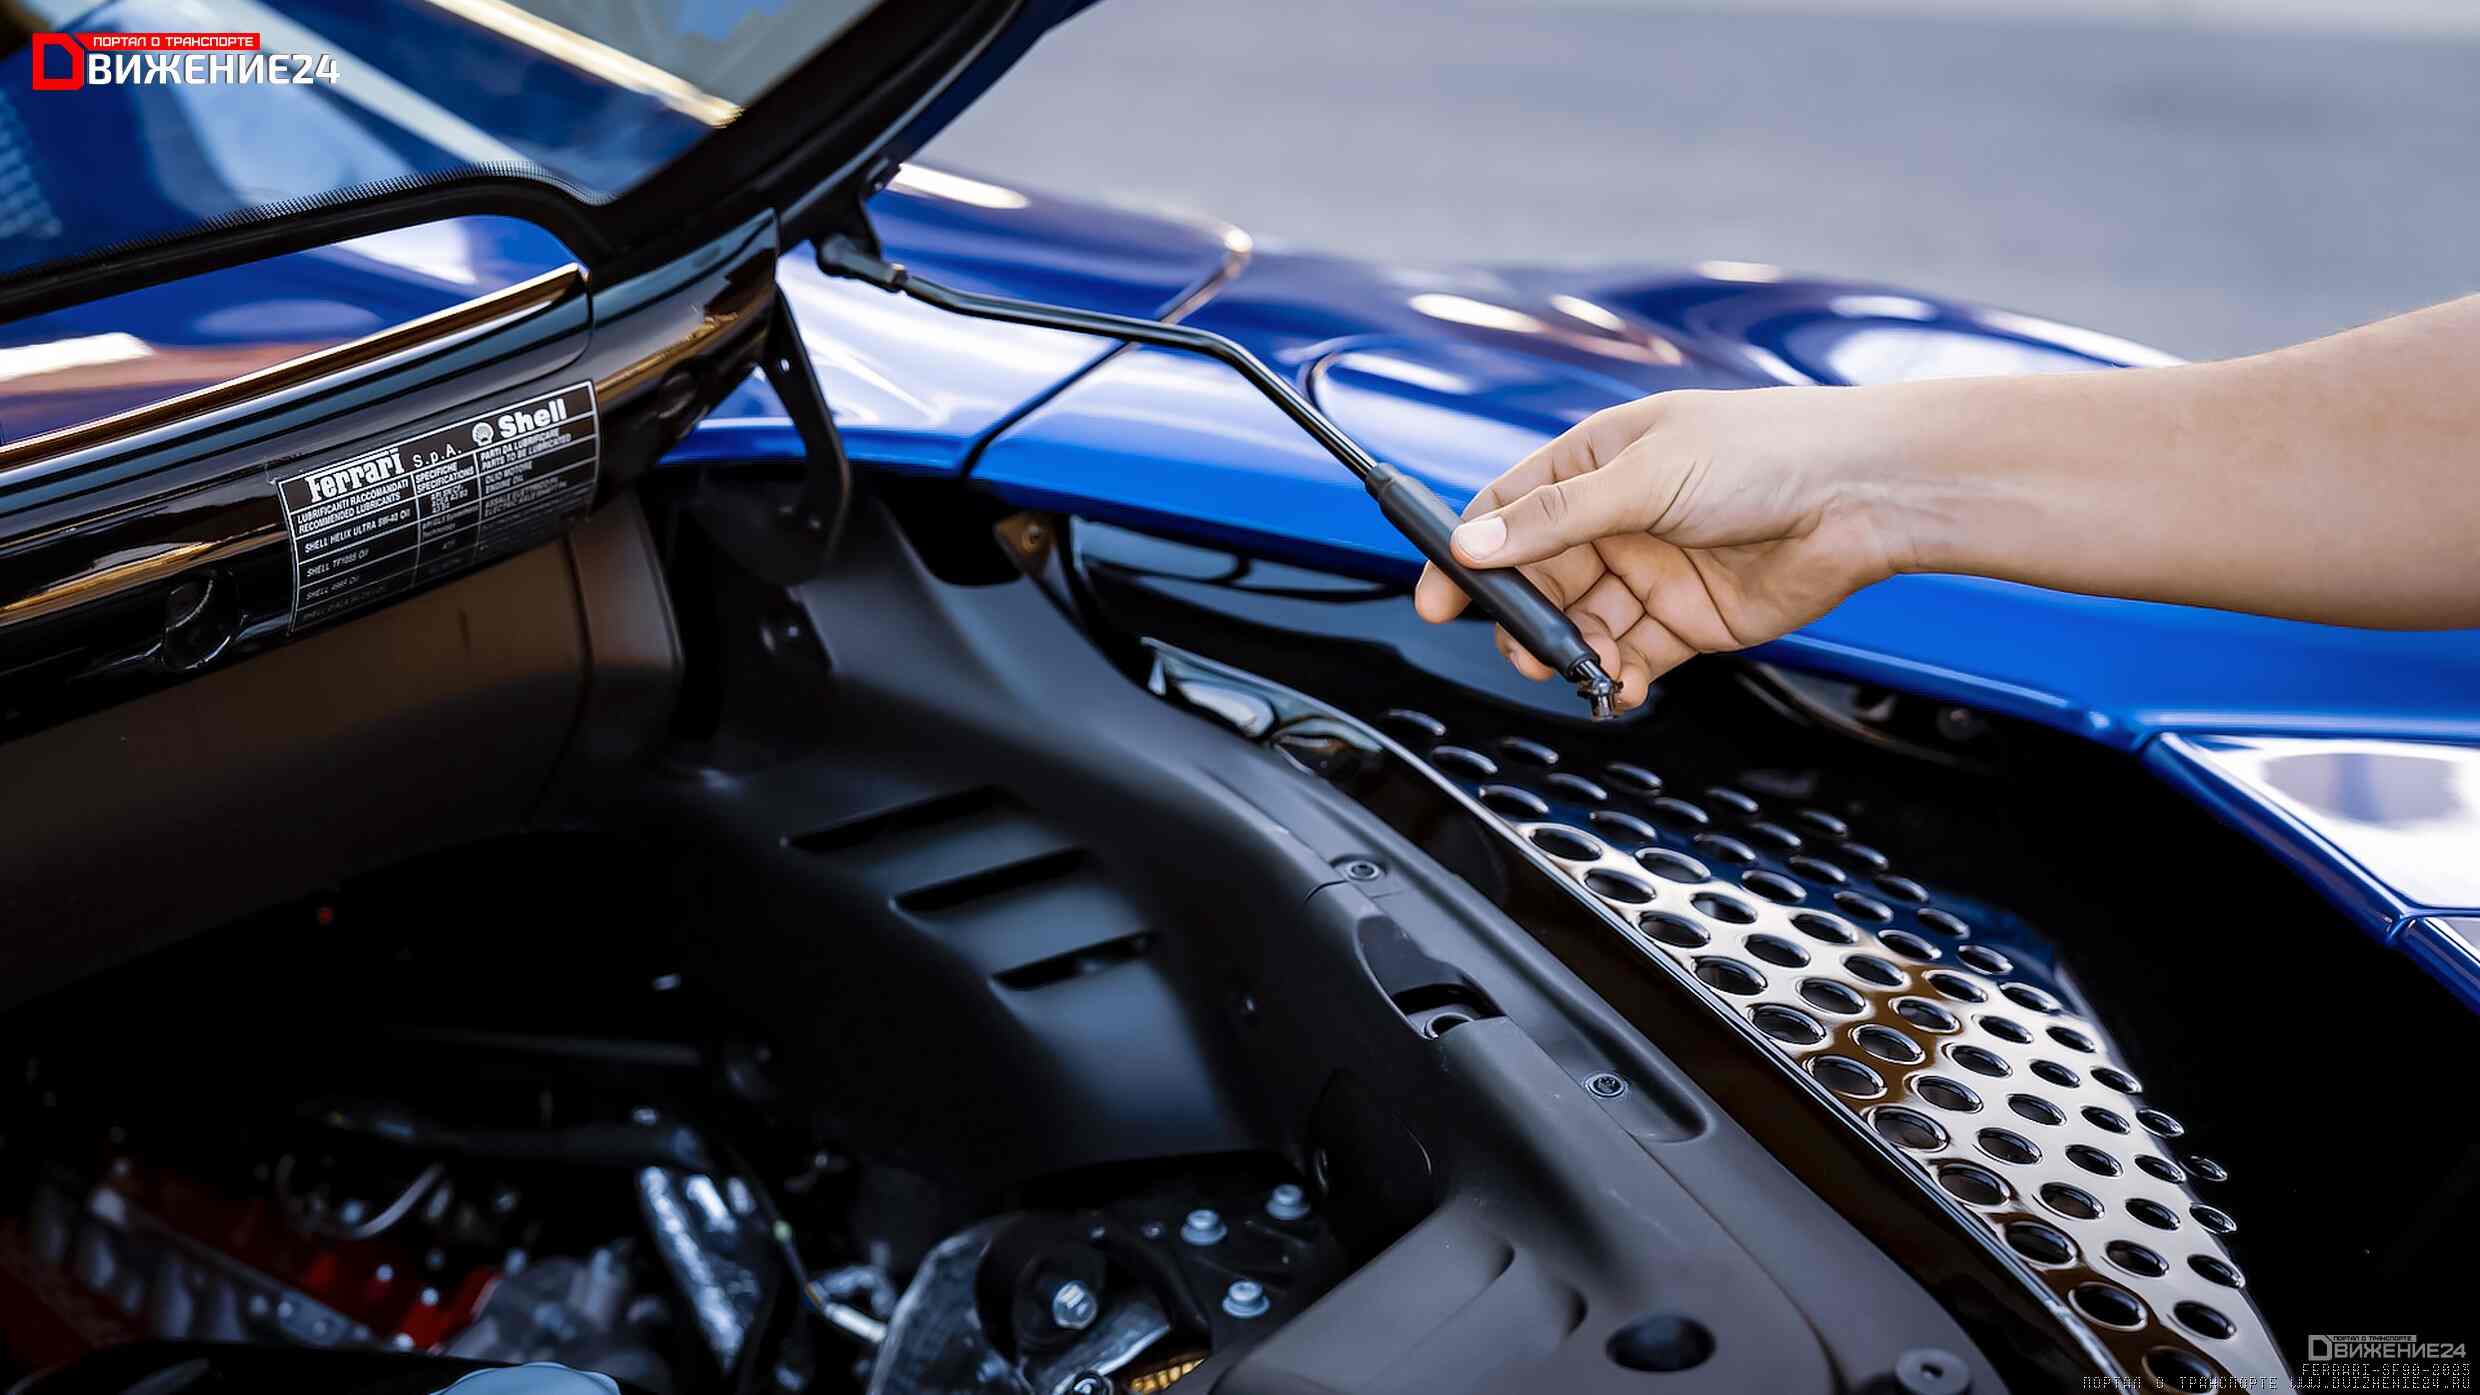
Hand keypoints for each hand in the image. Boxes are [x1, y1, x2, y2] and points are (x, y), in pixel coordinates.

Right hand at [1412, 386, 1913, 710]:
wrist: (1862, 494)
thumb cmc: (1766, 451)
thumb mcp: (1645, 475)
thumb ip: (1557, 519)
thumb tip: (1474, 544)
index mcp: (1594, 463)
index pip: (1507, 510)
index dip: (1466, 552)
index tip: (1435, 597)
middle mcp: (1616, 518)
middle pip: (1536, 580)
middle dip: (1520, 619)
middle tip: (1521, 648)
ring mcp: (1648, 571)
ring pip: (1578, 626)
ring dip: (1568, 654)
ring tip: (1577, 668)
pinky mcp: (1684, 620)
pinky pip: (1628, 657)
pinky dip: (1614, 677)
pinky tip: (1617, 684)